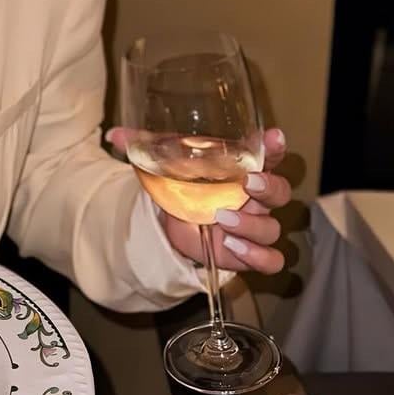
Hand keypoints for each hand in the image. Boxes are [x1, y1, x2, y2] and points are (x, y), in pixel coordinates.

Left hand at [106, 126, 290, 275]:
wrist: (173, 220)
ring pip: (272, 228)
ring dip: (251, 225)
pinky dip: (258, 257)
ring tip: (222, 220)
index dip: (274, 146)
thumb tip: (114, 134)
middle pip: (279, 191)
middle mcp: (254, 196)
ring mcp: (253, 226)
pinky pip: (270, 260)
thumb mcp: (164, 163)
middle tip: (248, 182)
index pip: (267, 154)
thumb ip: (144, 146)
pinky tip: (233, 247)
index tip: (274, 136)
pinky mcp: (246, 252)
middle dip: (269, 186)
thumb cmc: (181, 183)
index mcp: (242, 168)